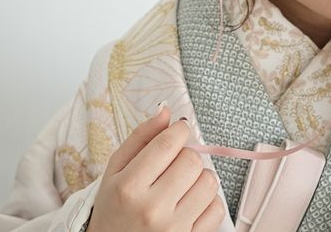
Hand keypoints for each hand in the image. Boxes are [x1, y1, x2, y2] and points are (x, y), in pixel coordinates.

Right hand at [86, 106, 224, 231]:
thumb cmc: (114, 209)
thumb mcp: (116, 171)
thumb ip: (140, 137)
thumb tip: (166, 110)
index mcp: (129, 186)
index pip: (169, 143)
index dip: (180, 130)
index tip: (179, 131)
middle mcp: (152, 208)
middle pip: (192, 160)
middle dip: (186, 155)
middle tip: (174, 164)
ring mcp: (173, 228)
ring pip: (209, 181)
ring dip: (199, 178)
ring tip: (182, 185)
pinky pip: (217, 208)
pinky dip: (207, 202)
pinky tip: (189, 204)